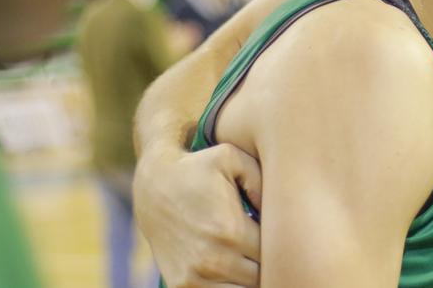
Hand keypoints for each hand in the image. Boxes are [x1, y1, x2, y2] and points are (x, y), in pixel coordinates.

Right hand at [133, 142, 262, 286]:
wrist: (153, 185)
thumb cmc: (198, 168)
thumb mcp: (231, 157)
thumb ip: (261, 179)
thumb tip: (275, 209)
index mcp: (231, 231)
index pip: (273, 253)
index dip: (279, 244)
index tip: (274, 231)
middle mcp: (213, 260)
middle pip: (261, 277)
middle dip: (265, 262)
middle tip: (261, 244)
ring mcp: (195, 277)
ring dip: (249, 277)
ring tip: (248, 256)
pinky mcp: (181, 286)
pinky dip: (230, 286)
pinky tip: (233, 270)